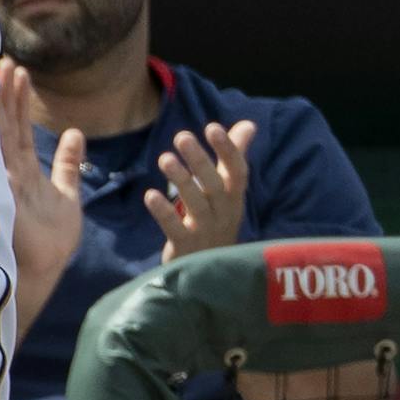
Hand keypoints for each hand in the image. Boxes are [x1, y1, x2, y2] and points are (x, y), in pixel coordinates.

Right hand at [0, 59, 84, 292]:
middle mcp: (9, 170)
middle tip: (7, 62)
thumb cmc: (50, 240)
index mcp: (23, 169)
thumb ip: (68, 165)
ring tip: (3, 72)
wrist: (44, 271)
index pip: (20, 127)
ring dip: (1, 104)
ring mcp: (2, 179)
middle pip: (6, 124)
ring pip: (0, 133)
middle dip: (5, 93)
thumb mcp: (66, 194)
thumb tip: (74, 133)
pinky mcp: (1, 192)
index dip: (19, 100)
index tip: (20, 72)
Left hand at [146, 119, 256, 261]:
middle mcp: (224, 213)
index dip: (228, 149)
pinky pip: (175, 229)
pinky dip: (163, 212)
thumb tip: (248, 124)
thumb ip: (234, 156)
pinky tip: (150, 195)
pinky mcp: (186, 248)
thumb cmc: (218, 220)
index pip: (237, 171)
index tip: (213, 127)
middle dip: (199, 160)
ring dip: (181, 180)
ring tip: (165, 158)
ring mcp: (206, 232)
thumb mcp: (228, 191)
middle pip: (215, 185)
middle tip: (182, 136)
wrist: (211, 274)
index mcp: (234, 197)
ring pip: (196, 204)